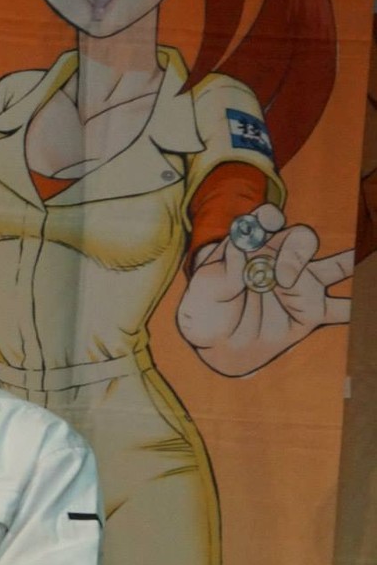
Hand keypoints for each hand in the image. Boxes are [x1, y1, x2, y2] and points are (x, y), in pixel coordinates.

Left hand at [178, 203, 353, 376]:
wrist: (215, 346)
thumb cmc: (206, 312)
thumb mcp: (203, 291)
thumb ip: (223, 271)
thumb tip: (240, 244)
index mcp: (250, 248)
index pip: (266, 220)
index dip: (268, 217)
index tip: (263, 227)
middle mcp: (279, 261)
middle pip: (301, 239)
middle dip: (294, 252)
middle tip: (281, 281)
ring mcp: (300, 286)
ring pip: (333, 266)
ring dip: (346, 262)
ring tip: (355, 263)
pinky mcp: (311, 313)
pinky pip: (341, 309)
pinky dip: (356, 306)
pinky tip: (367, 306)